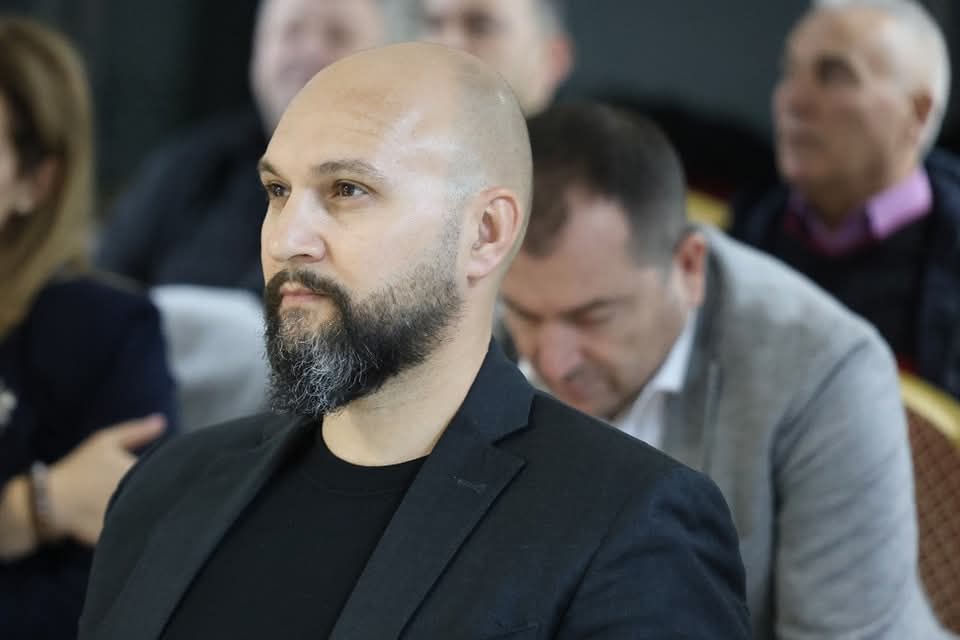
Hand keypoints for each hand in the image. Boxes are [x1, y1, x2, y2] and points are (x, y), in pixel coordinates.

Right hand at [48, 415, 165, 545]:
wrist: (51, 503)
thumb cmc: (79, 468)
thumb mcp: (105, 443)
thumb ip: (137, 432)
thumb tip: (163, 421)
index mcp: (138, 470)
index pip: (173, 470)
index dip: (177, 470)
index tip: (177, 470)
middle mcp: (138, 493)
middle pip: (169, 493)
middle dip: (172, 490)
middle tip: (169, 488)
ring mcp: (130, 516)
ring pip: (158, 513)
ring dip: (161, 509)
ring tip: (158, 505)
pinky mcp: (121, 535)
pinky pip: (143, 532)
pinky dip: (147, 528)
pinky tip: (145, 523)